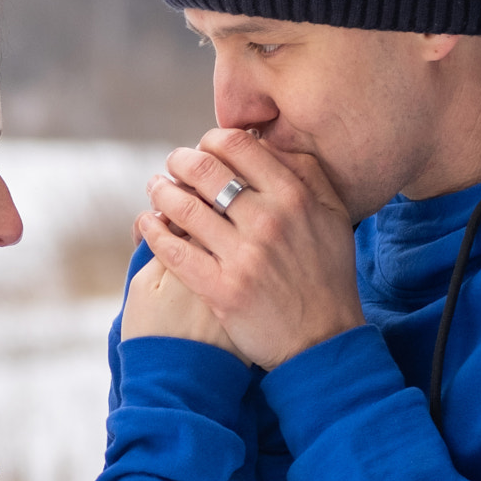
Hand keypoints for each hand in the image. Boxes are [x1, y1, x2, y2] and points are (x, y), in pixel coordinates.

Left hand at [136, 128, 362, 368]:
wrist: (323, 340)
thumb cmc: (327, 274)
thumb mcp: (333, 215)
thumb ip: (306, 173)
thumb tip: (268, 142)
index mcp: (294, 196)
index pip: (237, 145)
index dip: (210, 141)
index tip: (203, 149)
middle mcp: (267, 220)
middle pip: (204, 170)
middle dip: (180, 161)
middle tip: (172, 165)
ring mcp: (242, 256)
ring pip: (183, 207)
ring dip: (160, 192)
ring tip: (156, 189)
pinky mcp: (220, 289)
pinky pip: (173, 250)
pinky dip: (153, 231)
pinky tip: (147, 223)